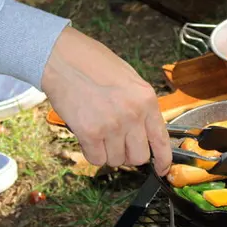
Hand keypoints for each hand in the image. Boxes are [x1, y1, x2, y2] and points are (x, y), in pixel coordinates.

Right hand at [41, 27, 171, 174]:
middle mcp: (133, 114)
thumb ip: (141, 107)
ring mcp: (112, 125)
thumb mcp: (130, 81)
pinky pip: (96, 159)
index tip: (162, 169)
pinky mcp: (89, 133)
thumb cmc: (94, 65)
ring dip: (108, 152)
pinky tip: (88, 135)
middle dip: (128, 154)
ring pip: (117, 160)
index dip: (163, 160)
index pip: (161, 140)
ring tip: (99, 130)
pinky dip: (92, 152)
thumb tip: (145, 133)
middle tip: (117, 141)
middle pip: (139, 157)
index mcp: (147, 100)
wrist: (62, 58)